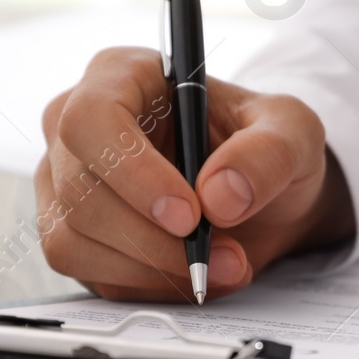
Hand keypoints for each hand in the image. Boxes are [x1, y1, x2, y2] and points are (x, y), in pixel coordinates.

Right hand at [34, 47, 354, 300]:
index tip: (188, 214)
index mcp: (121, 76)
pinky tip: (192, 273)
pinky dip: (144, 283)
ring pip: (73, 237)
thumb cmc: (264, 147)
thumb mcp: (293, 133)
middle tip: (225, 255)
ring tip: (224, 264)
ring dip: (153, 267)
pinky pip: (85, 270)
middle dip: (155, 237)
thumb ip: (268, 153)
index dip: (133, 172)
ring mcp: (65, 181)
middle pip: (80, 187)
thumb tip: (220, 194)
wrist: (262, 199)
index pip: (92, 117)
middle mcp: (78, 125)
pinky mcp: (69, 232)